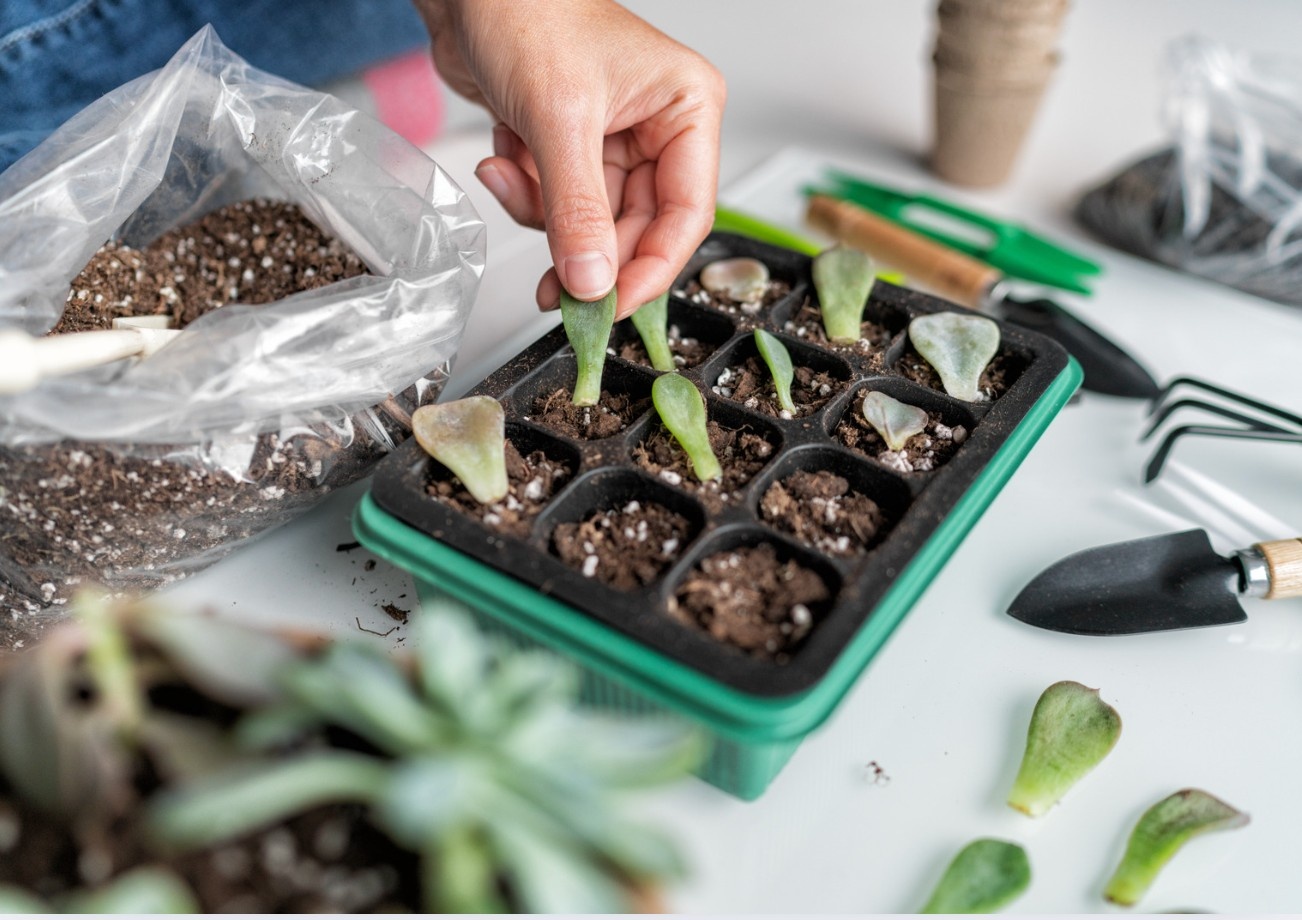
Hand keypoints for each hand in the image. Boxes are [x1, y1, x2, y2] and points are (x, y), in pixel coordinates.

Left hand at [414, 0, 725, 318]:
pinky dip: (524, 193)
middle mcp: (658, 128)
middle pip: (637, 228)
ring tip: (509, 179)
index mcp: (687, 108)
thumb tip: (593, 283)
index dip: (650, 269)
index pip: (687, 214)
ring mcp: (613, 140)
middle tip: (553, 290)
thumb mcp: (559, 119)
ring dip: (543, 215)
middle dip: (587, 252)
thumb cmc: (526, 10)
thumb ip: (578, 210)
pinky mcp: (569, 148)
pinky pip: (556, 204)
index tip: (611, 306)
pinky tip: (501, 157)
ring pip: (591, 222)